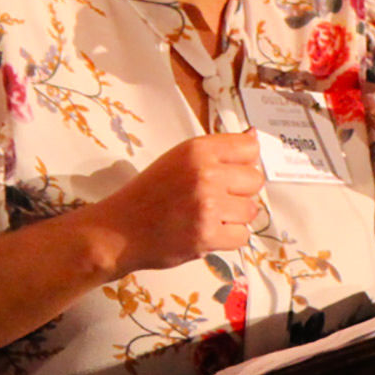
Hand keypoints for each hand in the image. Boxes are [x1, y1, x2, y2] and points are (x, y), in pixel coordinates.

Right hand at [91, 131, 264, 276]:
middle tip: (218, 199)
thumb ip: (218, 150)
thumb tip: (254, 135)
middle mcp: (205, 174)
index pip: (250, 147)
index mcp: (198, 150)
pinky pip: (242, 236)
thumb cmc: (149, 193)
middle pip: (255, 180)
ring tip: (210, 217)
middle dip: (240, 192)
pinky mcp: (207, 236)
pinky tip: (208, 232)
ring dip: (234, 217)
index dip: (245, 162)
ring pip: (251, 210)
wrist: (119, 231)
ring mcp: (207, 206)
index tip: (233, 172)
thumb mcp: (179, 158)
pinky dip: (228, 238)